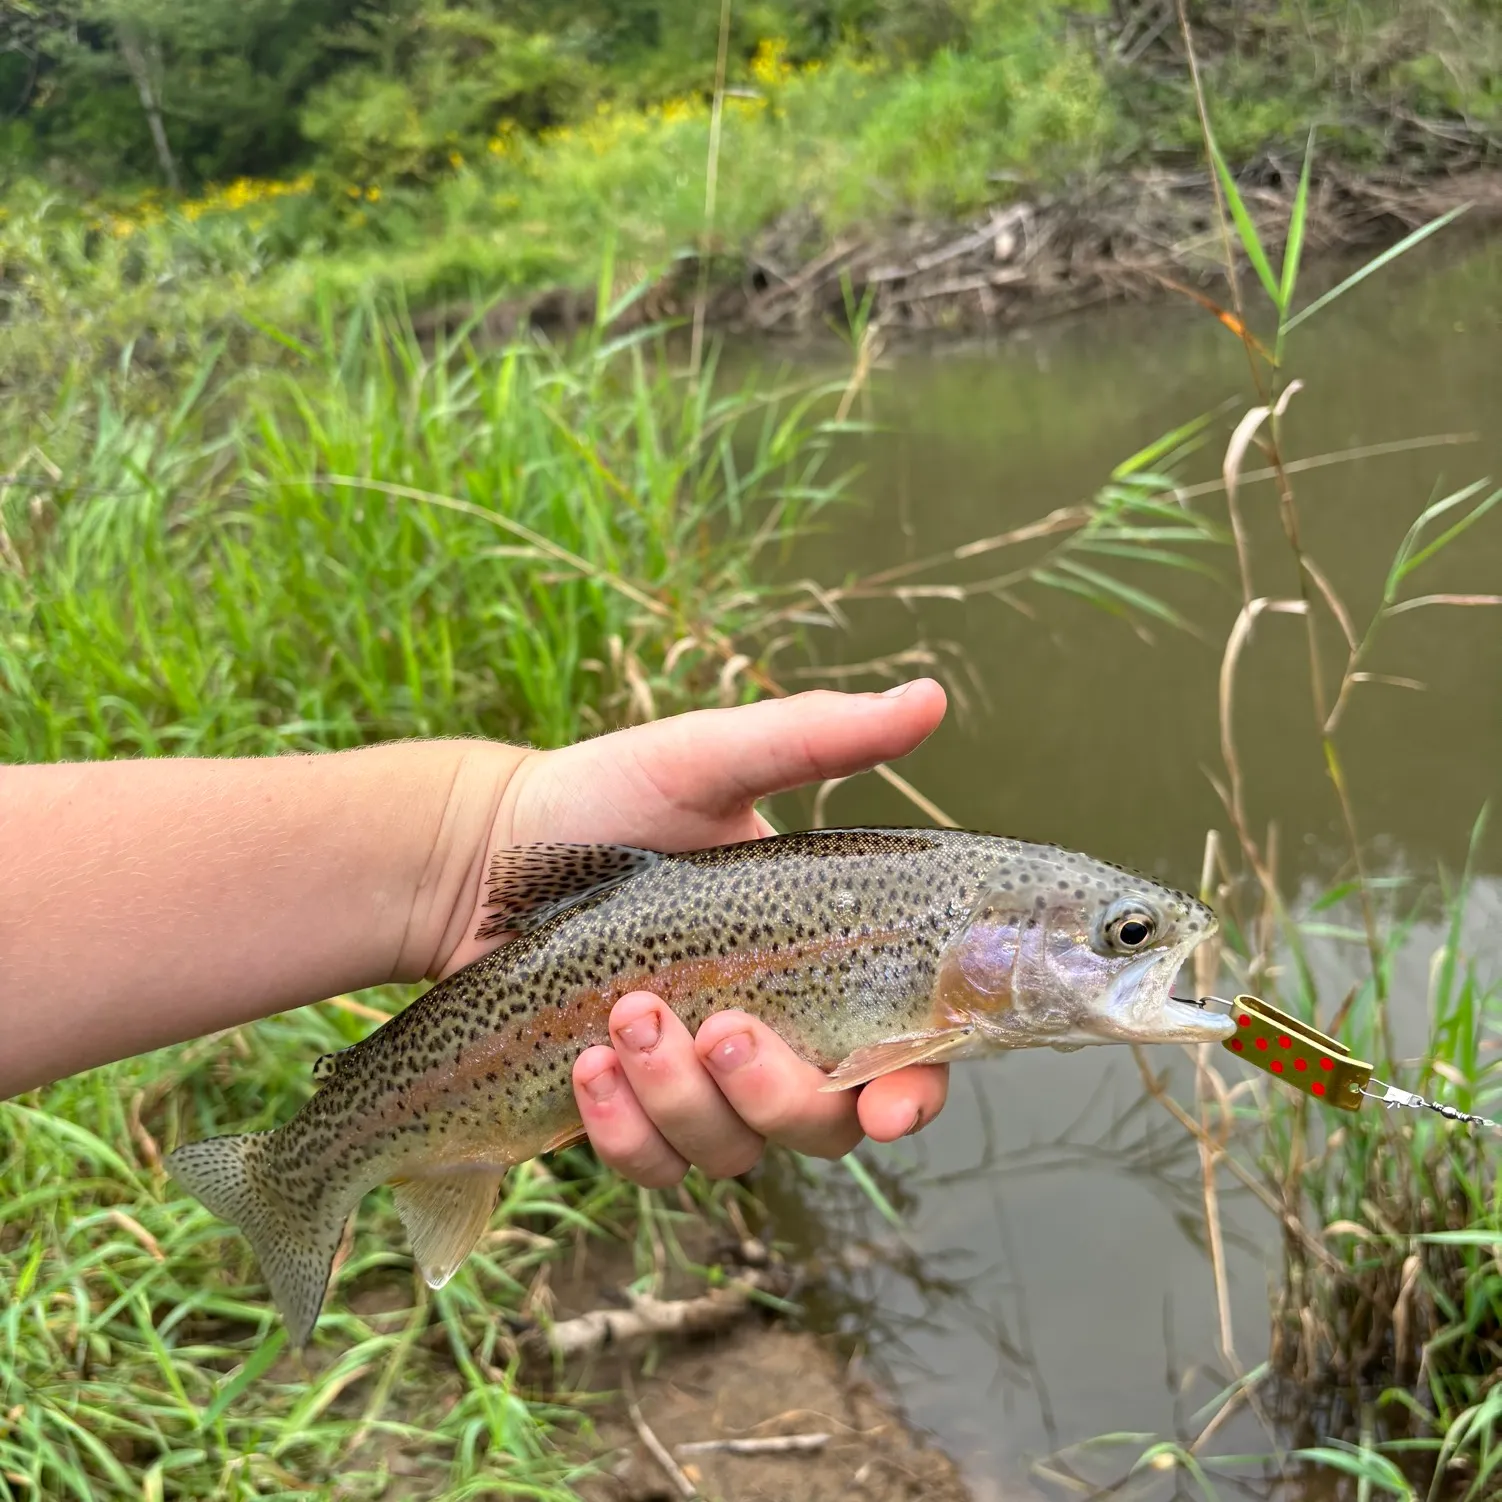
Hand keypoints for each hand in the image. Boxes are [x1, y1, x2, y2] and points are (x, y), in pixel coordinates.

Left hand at [456, 683, 950, 1185]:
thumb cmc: (608, 799)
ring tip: (624, 1017)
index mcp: (816, 965)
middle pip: (823, 1124)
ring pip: (734, 1150)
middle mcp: (773, 1037)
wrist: (484, 857)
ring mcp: (700, 1087)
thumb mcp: (711, 759)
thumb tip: (931, 697)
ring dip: (683, 1099)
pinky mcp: (628, 1116)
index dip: (910, 1090)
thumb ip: (818, 738)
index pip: (899, 1053)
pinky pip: (651, 1165)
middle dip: (777, 1092)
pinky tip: (585, 1066)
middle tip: (722, 1024)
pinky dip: (624, 1130)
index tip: (887, 1103)